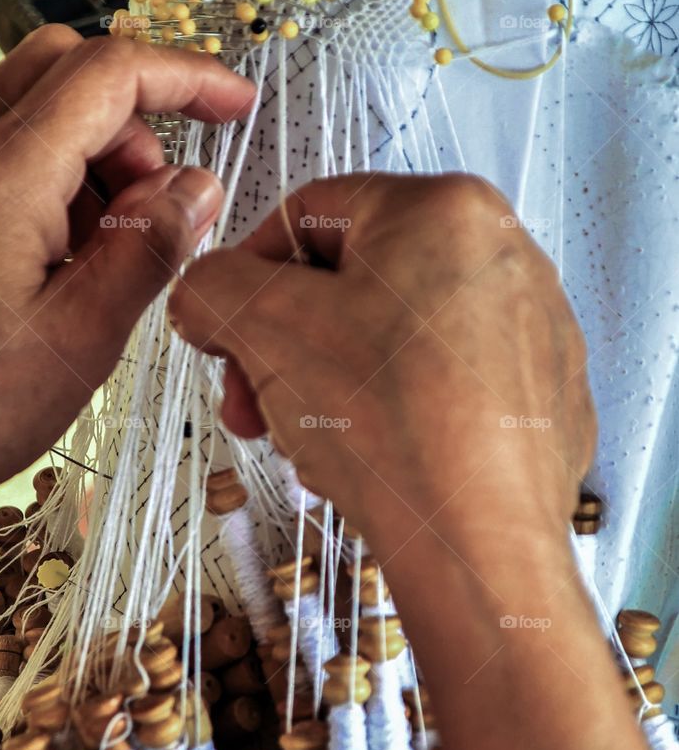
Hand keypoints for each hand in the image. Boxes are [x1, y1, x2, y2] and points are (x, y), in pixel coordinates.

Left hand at [0, 26, 252, 614]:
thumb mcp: (84, 336)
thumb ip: (152, 244)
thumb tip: (195, 189)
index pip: (109, 73)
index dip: (186, 77)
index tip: (230, 102)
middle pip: (60, 68)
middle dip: (132, 118)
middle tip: (161, 196)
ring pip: (23, 110)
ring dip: (86, 155)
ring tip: (102, 253)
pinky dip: (39, 179)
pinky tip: (51, 262)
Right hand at [170, 173, 595, 572]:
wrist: (479, 541)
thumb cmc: (390, 425)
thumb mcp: (263, 327)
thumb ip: (211, 286)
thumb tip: (204, 293)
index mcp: (444, 208)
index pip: (310, 214)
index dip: (247, 272)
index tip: (225, 326)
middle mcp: (504, 254)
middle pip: (355, 282)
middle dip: (286, 344)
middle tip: (253, 400)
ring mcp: (534, 328)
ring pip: (397, 336)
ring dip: (331, 382)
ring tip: (306, 440)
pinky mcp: (545, 394)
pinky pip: (446, 385)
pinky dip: (396, 412)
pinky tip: (368, 457)